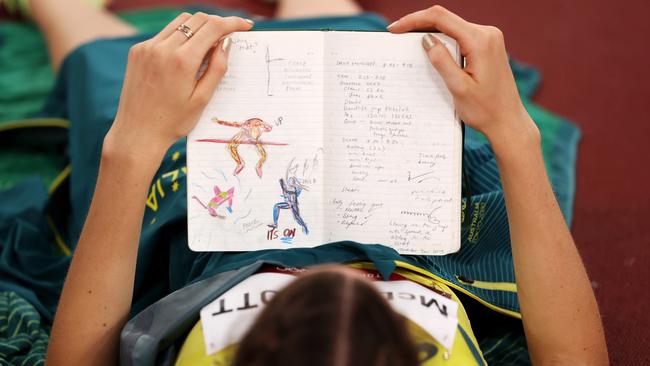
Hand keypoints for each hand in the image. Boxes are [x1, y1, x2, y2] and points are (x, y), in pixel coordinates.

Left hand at [104, 12, 253, 160]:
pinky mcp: (137, 51)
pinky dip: (180, 37)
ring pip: (180, 22)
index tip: (245, 25)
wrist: (137, 133)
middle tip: (229, 35)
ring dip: (198, 27)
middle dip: (216, 23)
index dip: (232, 23)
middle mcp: (163, 49)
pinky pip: (164, 34)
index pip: (213, 28)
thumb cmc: (173, 122)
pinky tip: (185, 54)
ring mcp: (147, 48)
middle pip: (197, 19)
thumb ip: (217, 68)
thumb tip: (226, 43)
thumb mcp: (202, 99)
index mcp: (182, 61)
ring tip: (208, 43)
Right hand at [388, 6, 538, 145]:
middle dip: (419, 24)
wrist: (508, 121)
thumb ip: (441, 61)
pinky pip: (460, 36)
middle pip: (445, 19)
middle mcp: (487, 34)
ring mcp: (489, 38)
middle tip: (397, 34)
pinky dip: (443, 41)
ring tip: (409, 43)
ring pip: (452, 27)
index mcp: (481, 41)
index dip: (414, 20)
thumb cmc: (486, 110)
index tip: (395, 29)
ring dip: (430, 33)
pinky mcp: (487, 46)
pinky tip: (430, 51)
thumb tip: (425, 40)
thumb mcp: (458, 87)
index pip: (441, 18)